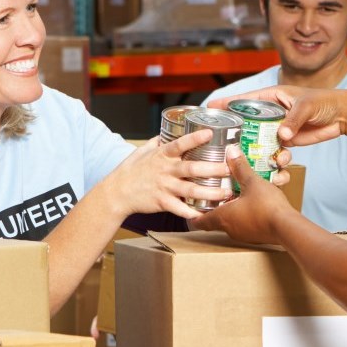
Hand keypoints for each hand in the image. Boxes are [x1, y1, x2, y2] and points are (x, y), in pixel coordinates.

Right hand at [100, 129, 232, 218]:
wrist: (117, 192)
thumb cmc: (130, 170)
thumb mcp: (143, 151)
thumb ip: (158, 142)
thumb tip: (168, 132)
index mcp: (162, 155)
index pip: (180, 144)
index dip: (195, 138)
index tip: (210, 133)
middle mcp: (165, 170)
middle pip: (193, 168)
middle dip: (213, 168)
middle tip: (230, 169)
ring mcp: (164, 186)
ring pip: (191, 189)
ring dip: (210, 192)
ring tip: (226, 193)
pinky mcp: (162, 202)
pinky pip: (180, 208)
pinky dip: (192, 212)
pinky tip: (205, 214)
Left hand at [190, 145, 297, 244]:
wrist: (287, 226)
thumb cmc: (266, 206)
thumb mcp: (252, 182)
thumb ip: (240, 167)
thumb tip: (231, 151)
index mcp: (223, 217)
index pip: (200, 221)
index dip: (194, 215)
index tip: (192, 208)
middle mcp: (230, 229)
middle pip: (215, 221)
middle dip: (214, 209)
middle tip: (214, 197)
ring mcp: (243, 235)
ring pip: (232, 223)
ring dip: (232, 211)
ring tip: (234, 198)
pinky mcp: (256, 236)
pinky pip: (246, 225)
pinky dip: (246, 216)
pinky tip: (252, 205)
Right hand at [208, 85, 346, 146]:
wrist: (342, 115)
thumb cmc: (324, 101)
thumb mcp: (306, 106)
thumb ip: (293, 120)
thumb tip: (282, 137)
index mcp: (271, 97)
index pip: (244, 100)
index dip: (226, 103)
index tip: (209, 107)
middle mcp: (271, 112)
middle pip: (247, 122)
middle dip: (238, 133)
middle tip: (227, 143)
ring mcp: (278, 127)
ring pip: (260, 140)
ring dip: (259, 151)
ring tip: (262, 156)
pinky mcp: (287, 141)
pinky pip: (275, 151)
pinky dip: (276, 159)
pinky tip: (282, 162)